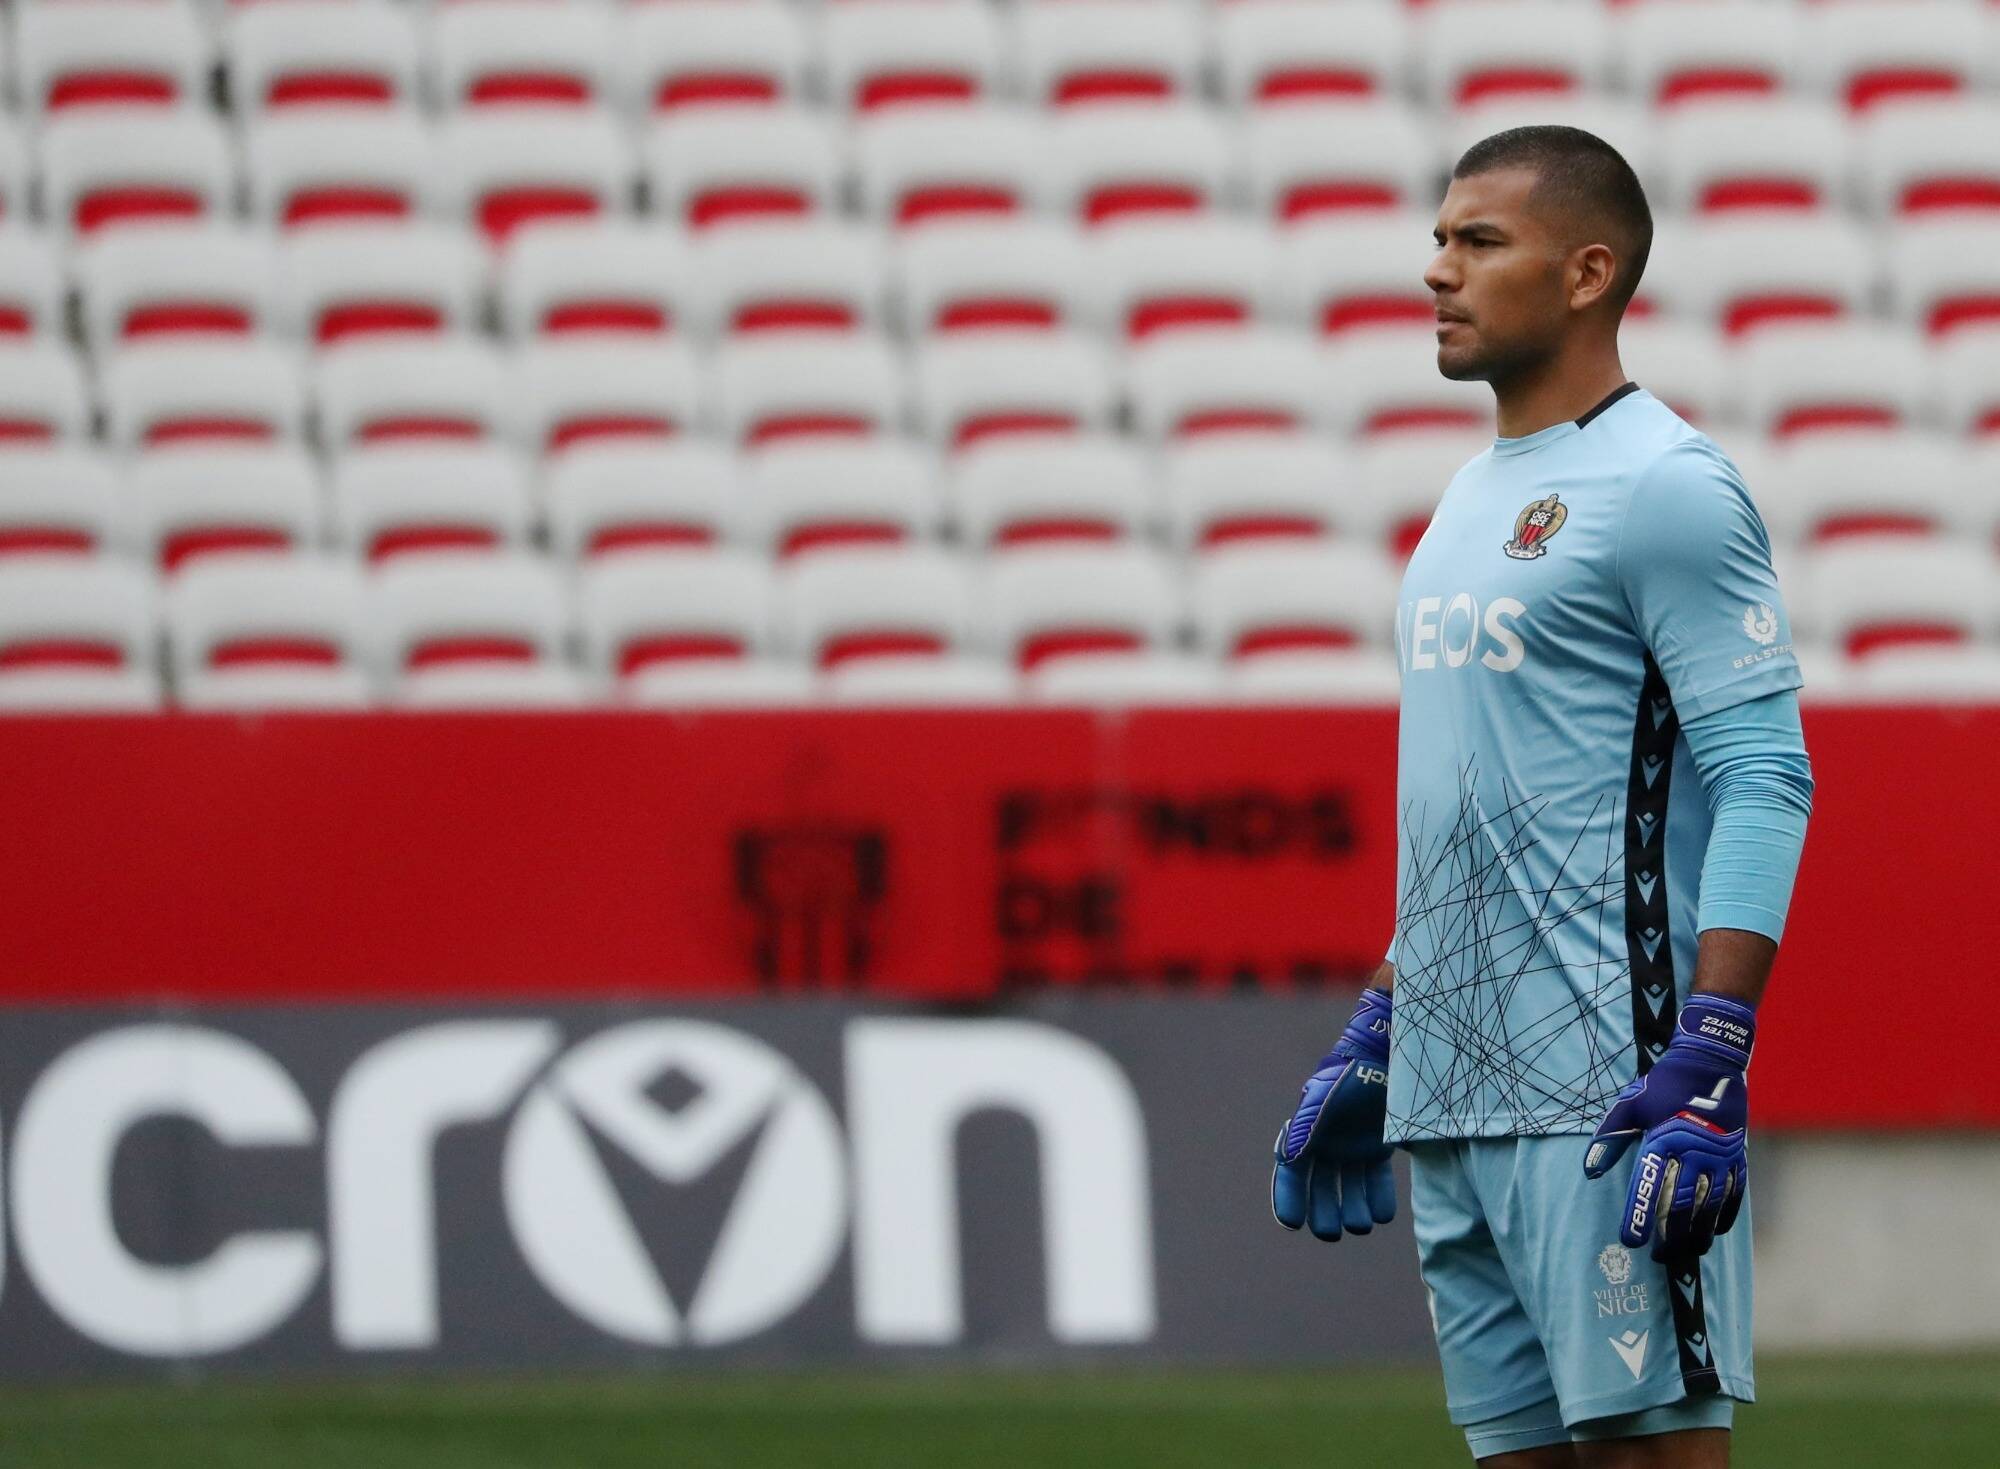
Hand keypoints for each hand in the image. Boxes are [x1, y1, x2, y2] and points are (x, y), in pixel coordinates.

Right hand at [1272, 986, 1395, 1240]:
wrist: (1385, 1061)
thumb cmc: (1348, 1077)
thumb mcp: (1322, 1100)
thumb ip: (1305, 1128)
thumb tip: (1287, 1159)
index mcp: (1307, 1135)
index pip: (1291, 1173)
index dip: (1287, 1198)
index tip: (1290, 1223)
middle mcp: (1328, 1146)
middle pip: (1320, 1189)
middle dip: (1322, 1213)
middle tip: (1329, 1233)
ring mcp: (1353, 1149)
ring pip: (1350, 1190)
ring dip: (1353, 1211)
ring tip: (1360, 1225)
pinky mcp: (1377, 1149)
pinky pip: (1375, 1181)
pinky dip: (1378, 1200)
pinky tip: (1381, 1215)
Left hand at [1584, 994, 1754, 1259]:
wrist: (1711, 1064)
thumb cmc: (1664, 1086)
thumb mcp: (1630, 1104)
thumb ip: (1610, 1138)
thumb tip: (1589, 1172)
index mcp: (1662, 1140)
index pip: (1648, 1187)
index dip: (1639, 1216)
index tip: (1631, 1240)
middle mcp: (1693, 1153)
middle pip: (1681, 1205)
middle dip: (1669, 1235)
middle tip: (1658, 1256)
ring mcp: (1719, 1157)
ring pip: (1710, 1206)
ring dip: (1697, 1234)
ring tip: (1685, 1252)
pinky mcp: (1737, 1158)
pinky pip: (1734, 1196)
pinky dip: (1723, 1217)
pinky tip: (1713, 1232)